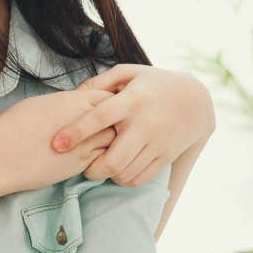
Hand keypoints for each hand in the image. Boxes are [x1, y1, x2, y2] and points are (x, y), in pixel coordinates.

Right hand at [0, 89, 117, 196]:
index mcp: (71, 101)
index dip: (109, 103)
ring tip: (102, 143)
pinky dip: (103, 157)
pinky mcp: (79, 165)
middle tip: (112, 127)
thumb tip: (75, 106)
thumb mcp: (39, 105)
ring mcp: (83, 144)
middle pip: (117, 117)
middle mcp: (82, 121)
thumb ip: (64, 104)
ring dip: (112, 141)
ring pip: (114, 140)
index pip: (107, 96)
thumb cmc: (10, 128)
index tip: (105, 109)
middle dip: (117, 121)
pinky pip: (103, 158)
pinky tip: (91, 156)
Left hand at [50, 64, 214, 186]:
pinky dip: (124, 180)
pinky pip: (139, 179)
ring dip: (107, 176)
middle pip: (114, 160)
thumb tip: (72, 95)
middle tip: (83, 166)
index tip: (56, 144)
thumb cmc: (152, 84)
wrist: (196, 100)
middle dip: (91, 169)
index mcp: (132, 99)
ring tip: (100, 166)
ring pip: (125, 174)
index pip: (100, 117)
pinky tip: (118, 170)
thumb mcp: (129, 72)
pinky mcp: (166, 156)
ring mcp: (158, 142)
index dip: (77, 132)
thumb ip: (99, 81)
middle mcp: (145, 123)